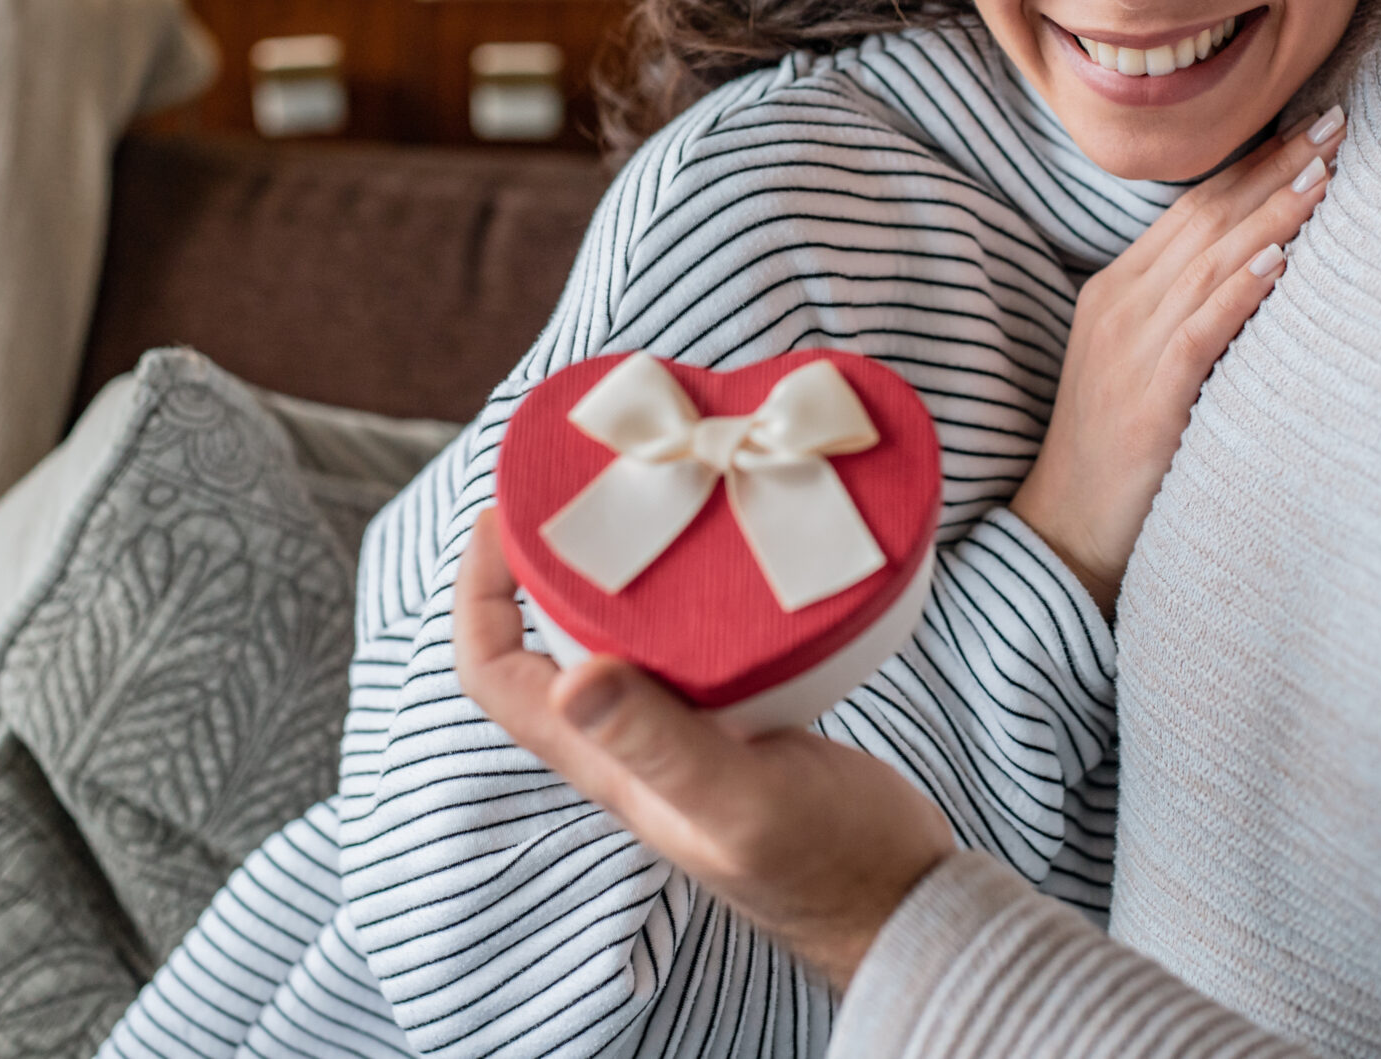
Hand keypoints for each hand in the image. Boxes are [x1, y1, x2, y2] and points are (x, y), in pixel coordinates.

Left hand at [453, 511, 955, 989]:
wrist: (901, 899)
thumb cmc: (826, 862)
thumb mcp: (741, 797)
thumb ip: (661, 742)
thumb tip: (572, 677)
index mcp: (604, 765)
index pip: (492, 672)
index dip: (479, 590)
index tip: (509, 512)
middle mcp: (626, 745)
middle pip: (540, 640)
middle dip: (540, 556)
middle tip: (579, 481)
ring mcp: (681, 730)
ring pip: (612, 634)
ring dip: (610, 566)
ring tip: (645, 495)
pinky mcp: (735, 716)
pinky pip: (681, 639)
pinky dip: (681, 588)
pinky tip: (720, 553)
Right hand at [1012, 106, 1343, 615]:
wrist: (1066, 528)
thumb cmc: (1117, 449)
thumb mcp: (1144, 362)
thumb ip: (1188, 310)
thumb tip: (1263, 266)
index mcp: (1118, 289)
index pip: (1195, 209)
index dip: (1254, 164)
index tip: (1311, 129)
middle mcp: (1121, 303)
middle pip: (1208, 218)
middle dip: (1275, 167)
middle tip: (1339, 123)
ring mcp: (1130, 346)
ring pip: (1211, 261)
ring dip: (1273, 213)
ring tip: (1327, 172)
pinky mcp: (1149, 394)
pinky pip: (1202, 328)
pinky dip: (1242, 288)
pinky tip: (1281, 258)